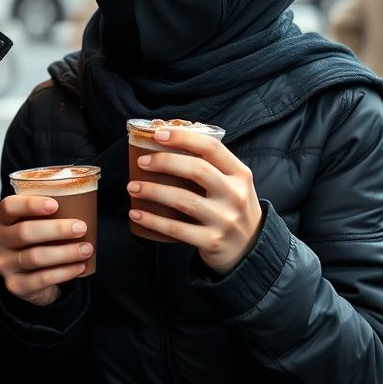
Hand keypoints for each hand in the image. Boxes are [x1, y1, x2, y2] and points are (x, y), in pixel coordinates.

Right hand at [0, 195, 92, 306]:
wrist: (29, 276)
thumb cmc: (38, 240)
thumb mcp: (37, 221)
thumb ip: (49, 210)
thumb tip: (83, 200)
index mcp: (1, 219)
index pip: (9, 206)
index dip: (30, 204)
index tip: (55, 204)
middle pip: (24, 232)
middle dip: (56, 229)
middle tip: (81, 227)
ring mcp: (5, 264)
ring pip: (35, 257)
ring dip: (65, 252)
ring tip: (86, 249)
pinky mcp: (15, 284)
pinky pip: (41, 279)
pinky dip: (64, 272)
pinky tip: (79, 266)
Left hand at [126, 127, 262, 273]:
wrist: (250, 248)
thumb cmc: (231, 208)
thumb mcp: (233, 184)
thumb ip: (211, 167)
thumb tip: (167, 144)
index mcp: (240, 174)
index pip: (211, 147)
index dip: (183, 138)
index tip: (158, 134)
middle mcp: (235, 195)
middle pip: (197, 170)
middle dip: (164, 162)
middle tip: (142, 162)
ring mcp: (224, 219)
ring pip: (182, 200)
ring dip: (153, 191)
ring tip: (133, 187)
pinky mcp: (211, 241)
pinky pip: (175, 228)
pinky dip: (152, 220)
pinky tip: (136, 213)